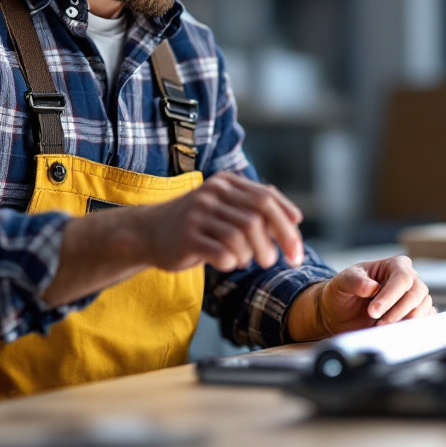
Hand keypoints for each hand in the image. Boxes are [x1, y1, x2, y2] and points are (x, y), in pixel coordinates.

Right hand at [136, 172, 304, 272]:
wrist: (149, 232)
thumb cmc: (197, 223)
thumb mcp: (224, 208)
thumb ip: (254, 211)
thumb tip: (293, 222)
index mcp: (226, 183)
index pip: (266, 198)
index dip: (287, 222)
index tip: (296, 245)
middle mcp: (212, 194)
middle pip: (258, 214)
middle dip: (278, 239)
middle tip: (281, 261)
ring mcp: (198, 214)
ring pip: (241, 234)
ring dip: (254, 253)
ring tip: (252, 262)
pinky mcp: (187, 237)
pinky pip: (222, 253)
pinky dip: (232, 262)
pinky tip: (229, 263)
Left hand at [287, 255, 433, 340]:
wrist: (339, 312)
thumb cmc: (343, 291)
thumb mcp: (343, 281)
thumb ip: (356, 281)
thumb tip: (372, 287)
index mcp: (394, 265)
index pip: (402, 278)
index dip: (390, 296)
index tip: (374, 311)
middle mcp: (408, 279)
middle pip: (417, 293)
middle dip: (399, 311)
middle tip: (379, 322)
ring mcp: (413, 297)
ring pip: (423, 307)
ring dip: (405, 320)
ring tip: (383, 327)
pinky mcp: (414, 315)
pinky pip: (424, 320)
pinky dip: (413, 327)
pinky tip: (397, 330)